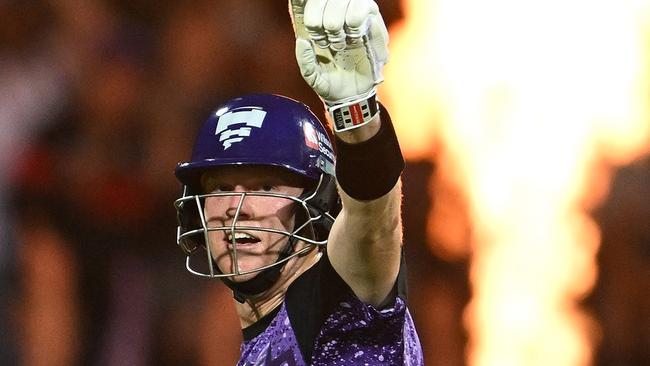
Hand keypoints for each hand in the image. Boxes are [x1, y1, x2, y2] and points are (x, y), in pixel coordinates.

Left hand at [289, 0, 388, 129]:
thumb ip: (305, 60)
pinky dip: (358, 22)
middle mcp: (330, 16)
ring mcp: (350, 17)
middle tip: (325, 42)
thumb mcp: (313, 77)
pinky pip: (366, 8)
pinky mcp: (369, 22)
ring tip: (341, 42)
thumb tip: (302, 41)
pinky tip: (355, 39)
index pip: (302, 2)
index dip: (301, 2)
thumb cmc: (330, 84)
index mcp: (312, 26)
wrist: (354, 95)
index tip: (310, 23)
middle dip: (321, 17)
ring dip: (340, 18)